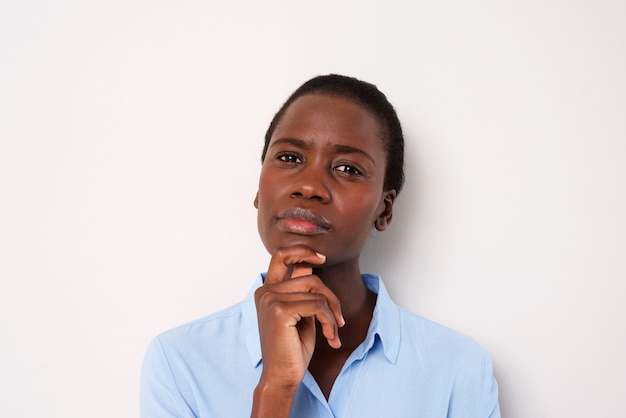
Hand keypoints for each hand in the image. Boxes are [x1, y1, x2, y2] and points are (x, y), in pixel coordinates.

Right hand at [253, 246, 343, 402]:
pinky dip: (330, 321)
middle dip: (330, 297)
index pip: (281, 255)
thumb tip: (311, 265)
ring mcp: (270, 299)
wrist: (282, 377)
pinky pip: (317, 306)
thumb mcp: (301, 313)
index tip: (321, 258)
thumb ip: (302, 290)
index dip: (302, 250)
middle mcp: (265, 291)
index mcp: (267, 290)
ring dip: (332, 313)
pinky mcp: (280, 310)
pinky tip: (330, 337)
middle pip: (310, 277)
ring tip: (333, 332)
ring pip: (316, 291)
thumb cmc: (292, 348)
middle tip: (339, 318)